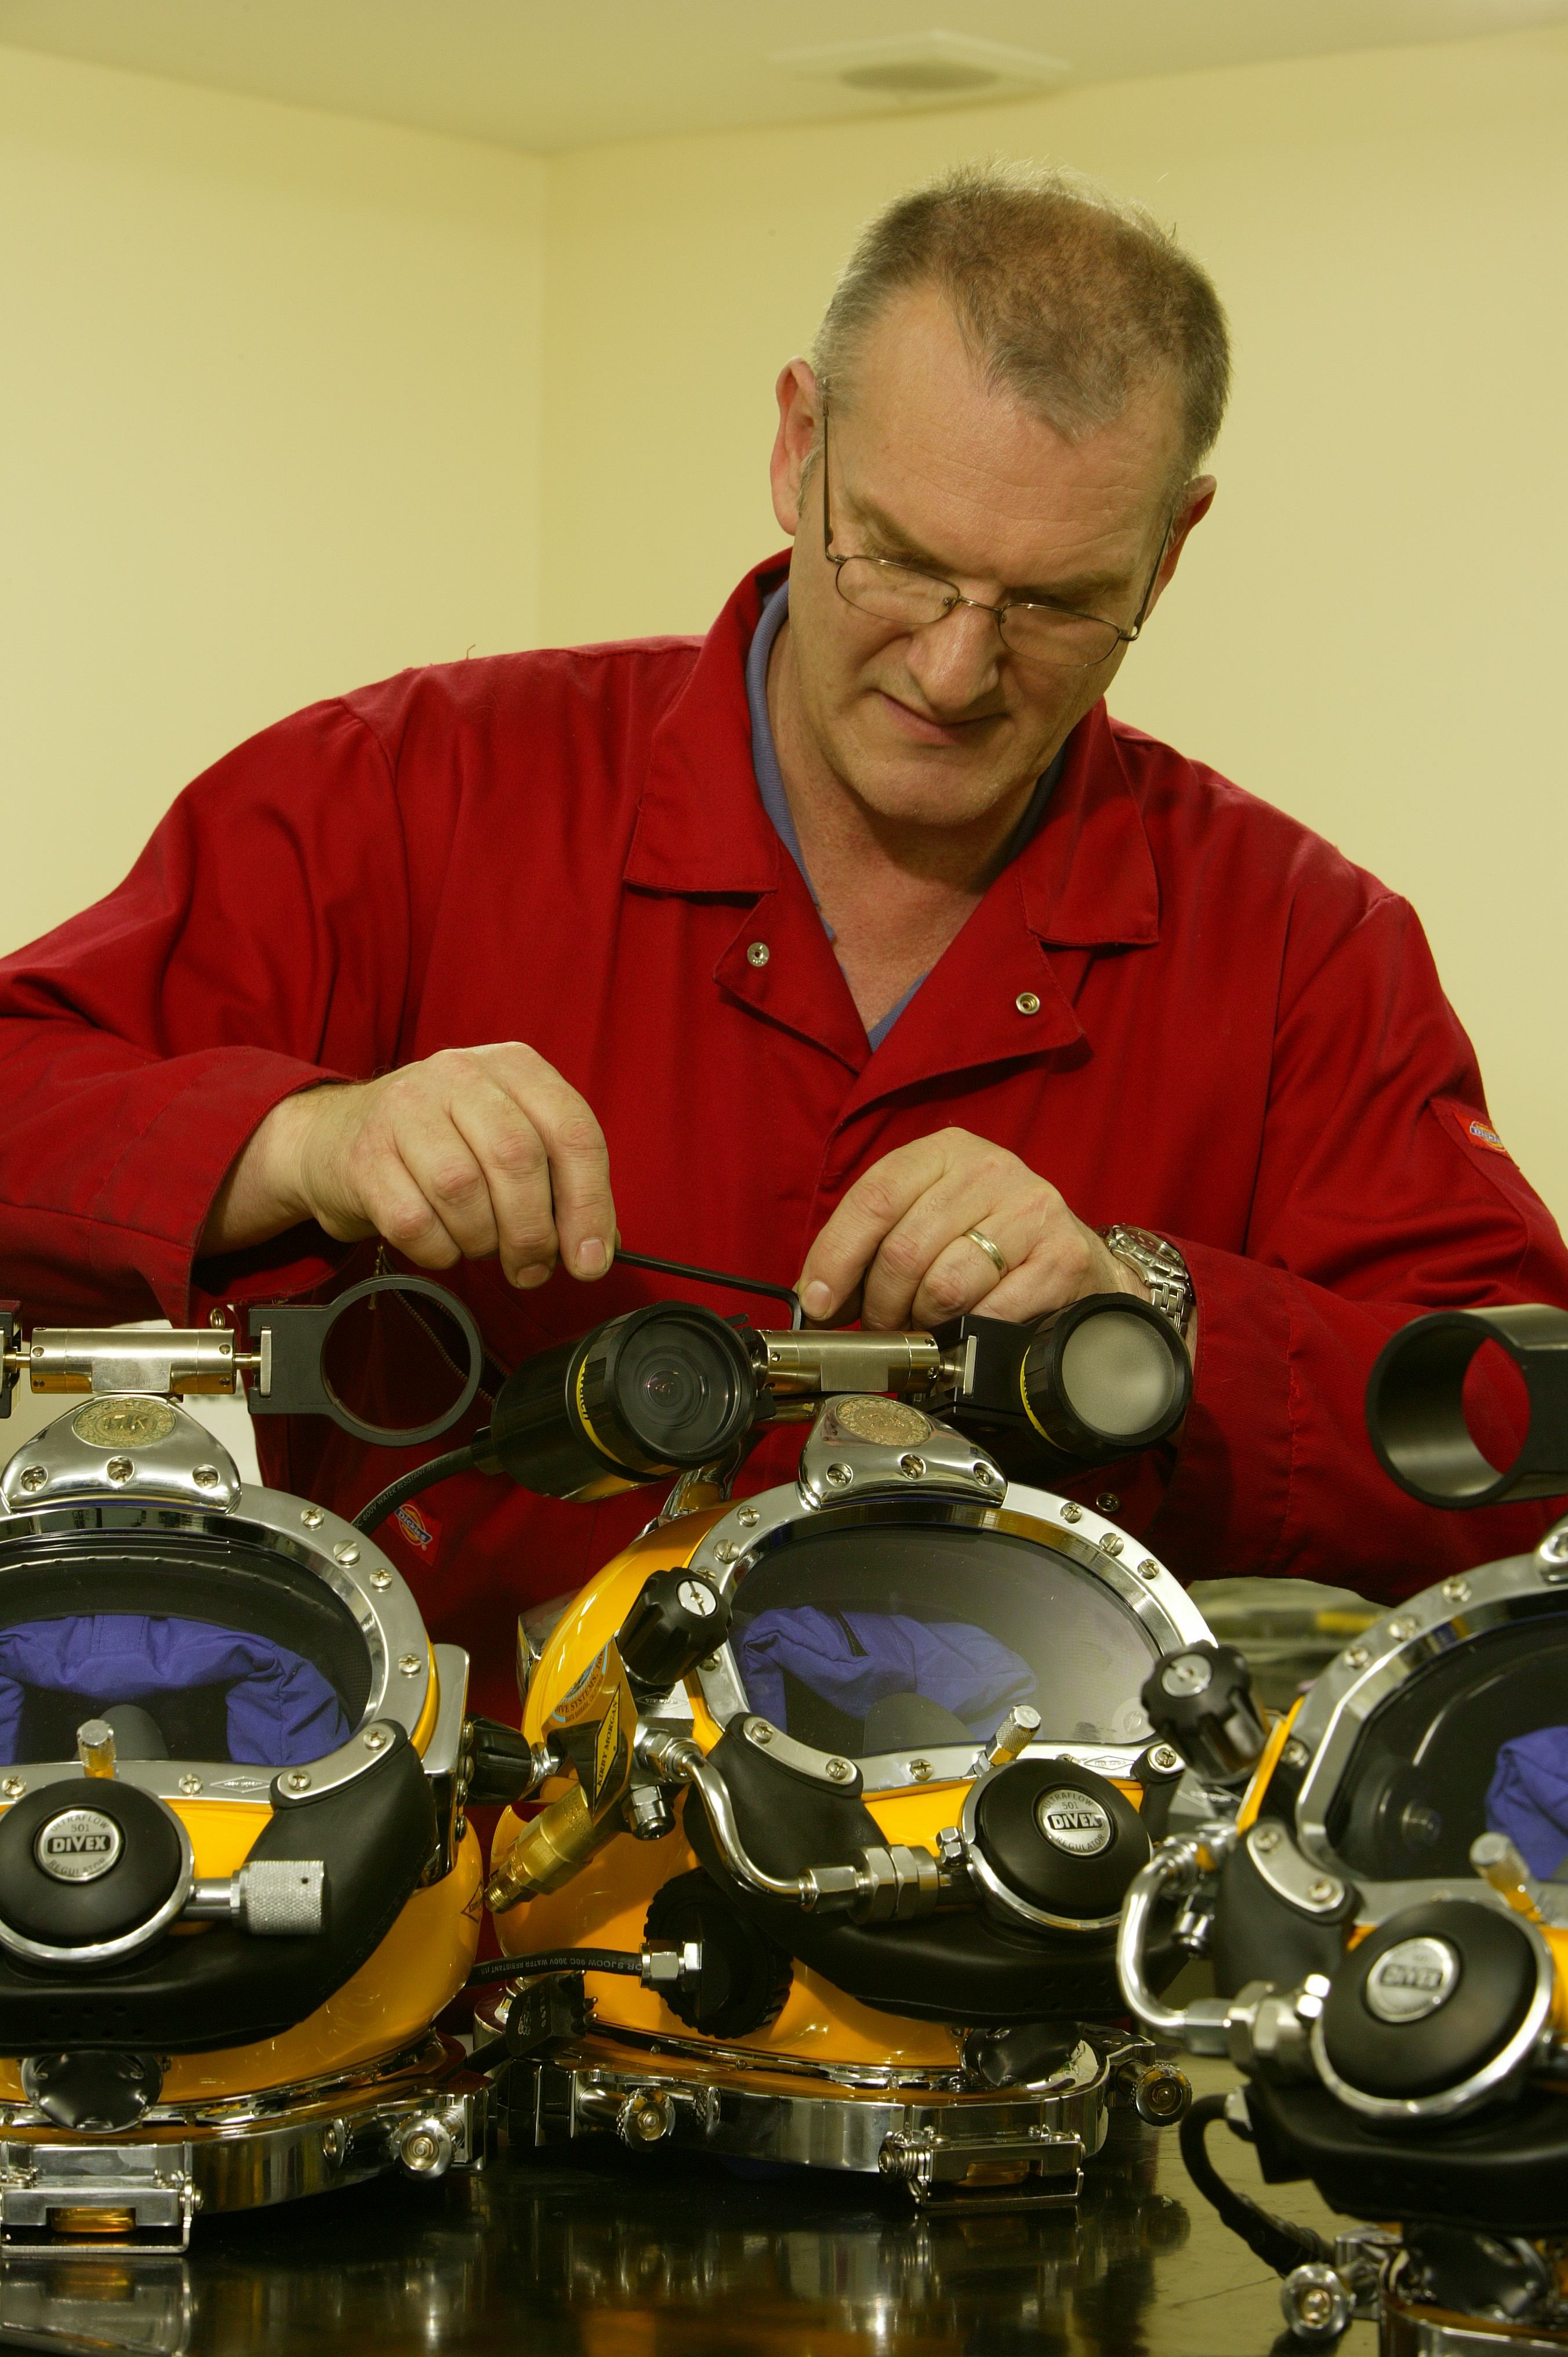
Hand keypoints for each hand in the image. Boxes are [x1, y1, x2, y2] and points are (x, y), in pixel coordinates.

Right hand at [202, 1043, 615, 1288]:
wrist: (336, 1138)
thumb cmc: (442, 1146)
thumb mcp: (507, 1143)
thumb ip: (560, 1185)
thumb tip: (599, 1249)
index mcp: (514, 1066)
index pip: (573, 1131)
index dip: (589, 1204)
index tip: (592, 1261)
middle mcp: (460, 1073)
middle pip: (517, 1159)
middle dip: (533, 1232)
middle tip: (530, 1268)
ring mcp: (406, 1107)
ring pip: (463, 1189)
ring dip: (481, 1239)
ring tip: (479, 1244)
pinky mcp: (364, 1154)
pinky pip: (414, 1221)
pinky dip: (439, 1250)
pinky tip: (441, 1243)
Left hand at [795, 1128, 1145, 1329]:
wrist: (1071, 1261)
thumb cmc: (987, 1243)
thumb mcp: (926, 1220)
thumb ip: (871, 1245)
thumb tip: (815, 1297)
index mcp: (944, 1150)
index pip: (874, 1198)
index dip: (836, 1257)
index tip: (818, 1303)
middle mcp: (990, 1168)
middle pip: (903, 1250)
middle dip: (881, 1306)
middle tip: (884, 1327)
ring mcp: (1031, 1208)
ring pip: (943, 1286)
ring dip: (924, 1322)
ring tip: (928, 1325)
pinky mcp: (1062, 1255)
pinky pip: (990, 1313)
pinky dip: (968, 1335)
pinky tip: (968, 1330)